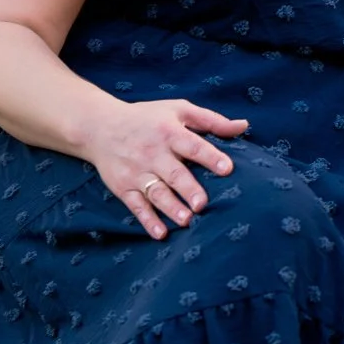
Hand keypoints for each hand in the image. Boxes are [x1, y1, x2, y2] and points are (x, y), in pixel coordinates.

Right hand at [77, 98, 249, 239]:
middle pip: (174, 173)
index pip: (193, 145)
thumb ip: (211, 120)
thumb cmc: (147, 118)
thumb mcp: (178, 110)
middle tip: (202, 204)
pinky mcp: (123, 187)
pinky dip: (147, 220)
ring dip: (171, 207)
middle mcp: (153, 152)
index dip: (210, 157)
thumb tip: (243, 126)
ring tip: (187, 220)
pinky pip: (136, 206)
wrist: (100, 126)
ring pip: (156, 192)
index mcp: (169, 132)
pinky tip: (161, 233)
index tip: (227, 169)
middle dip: (188, 189)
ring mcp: (136, 171)